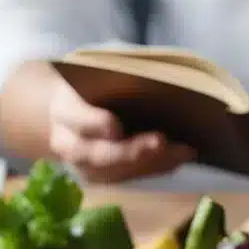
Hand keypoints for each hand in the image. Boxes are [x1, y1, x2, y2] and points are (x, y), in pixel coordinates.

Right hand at [47, 80, 195, 182]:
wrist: (72, 111)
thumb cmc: (90, 85)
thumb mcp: (94, 70)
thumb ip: (113, 72)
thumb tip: (147, 75)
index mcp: (63, 111)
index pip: (77, 118)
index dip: (94, 124)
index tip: (114, 126)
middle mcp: (70, 145)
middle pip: (100, 154)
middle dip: (131, 151)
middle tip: (160, 142)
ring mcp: (88, 167)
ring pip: (121, 171)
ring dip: (154, 162)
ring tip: (184, 151)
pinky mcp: (107, 178)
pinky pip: (133, 177)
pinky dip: (160, 166)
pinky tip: (182, 156)